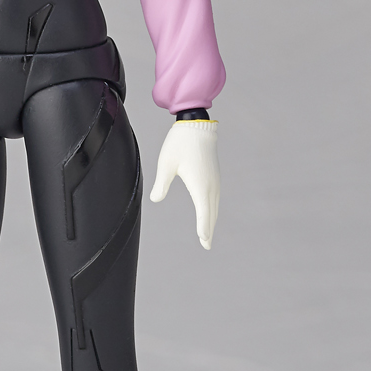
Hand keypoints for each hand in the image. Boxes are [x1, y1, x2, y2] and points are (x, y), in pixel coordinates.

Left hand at [148, 119, 219, 249]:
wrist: (197, 125)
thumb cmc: (180, 143)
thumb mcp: (166, 163)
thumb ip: (161, 183)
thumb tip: (155, 199)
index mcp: (200, 185)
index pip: (204, 213)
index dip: (204, 228)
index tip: (204, 241)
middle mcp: (211, 185)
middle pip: (211, 212)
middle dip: (208, 230)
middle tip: (206, 245)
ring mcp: (214, 180)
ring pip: (214, 205)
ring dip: (211, 220)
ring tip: (207, 234)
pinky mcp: (214, 175)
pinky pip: (215, 197)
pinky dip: (212, 209)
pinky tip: (209, 212)